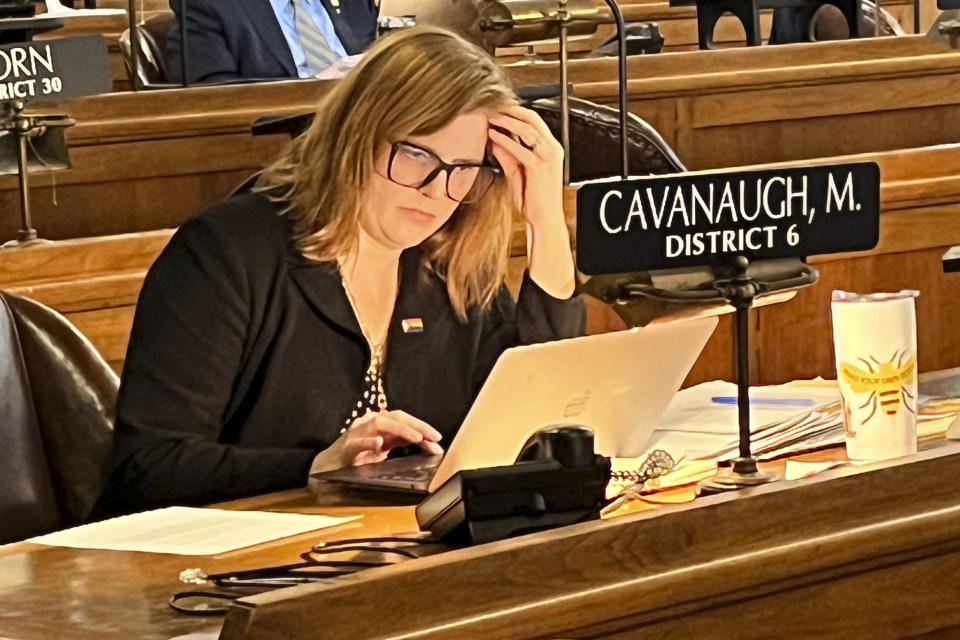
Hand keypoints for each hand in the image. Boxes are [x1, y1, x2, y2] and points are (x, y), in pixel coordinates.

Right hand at [309, 410, 443, 474]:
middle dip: (416, 425)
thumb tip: (429, 444)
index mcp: (378, 422)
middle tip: (432, 436)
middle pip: (395, 417)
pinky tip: (379, 445)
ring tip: (416, 438)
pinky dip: (369, 442)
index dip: (421, 425)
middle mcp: (368, 423)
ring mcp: (356, 434)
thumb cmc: (357, 455)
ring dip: (400, 430)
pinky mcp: (346, 448)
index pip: (403, 418)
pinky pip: (358, 443)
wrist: (328, 466)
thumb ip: (402, 442)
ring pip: (379, 424)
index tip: (437, 437)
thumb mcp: (383, 447)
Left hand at [487, 104, 564, 233]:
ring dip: (507, 120)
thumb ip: (508, 156)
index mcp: (550, 149)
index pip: (534, 122)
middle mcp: (551, 149)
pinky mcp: (539, 167)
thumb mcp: (517, 174)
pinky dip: (505, 140)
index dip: (516, 112)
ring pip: (527, 129)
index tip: (500, 108)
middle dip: (512, 110)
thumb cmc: (534, 200)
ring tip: (492, 116)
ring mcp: (547, 157)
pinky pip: (520, 148)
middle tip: (494, 105)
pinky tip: (493, 135)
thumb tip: (495, 141)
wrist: (545, 219)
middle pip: (532, 119)